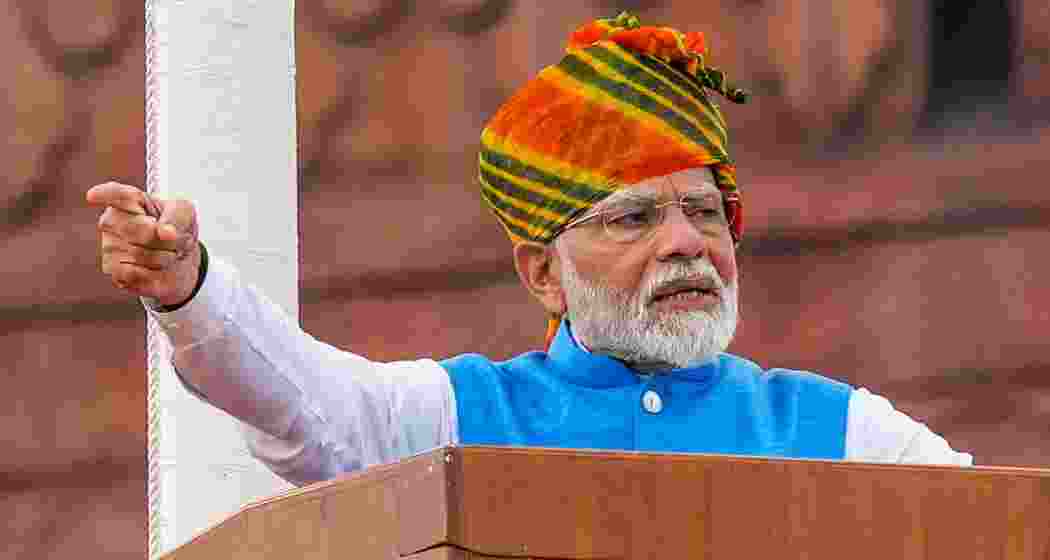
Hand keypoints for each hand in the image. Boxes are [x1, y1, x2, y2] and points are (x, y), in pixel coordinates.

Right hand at [86, 182, 200, 305]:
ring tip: (168, 253)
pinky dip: (154, 273)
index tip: (93, 196)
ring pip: (140, 254)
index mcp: (128, 200)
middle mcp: (111, 221)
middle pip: (139, 230)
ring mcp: (108, 246)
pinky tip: (156, 268)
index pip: (115, 195)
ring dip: (165, 257)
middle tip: (174, 239)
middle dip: (166, 239)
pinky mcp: (112, 270)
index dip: (103, 195)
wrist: (180, 258)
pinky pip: (133, 273)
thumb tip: (166, 232)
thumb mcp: (185, 213)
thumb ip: (177, 217)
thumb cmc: (177, 228)